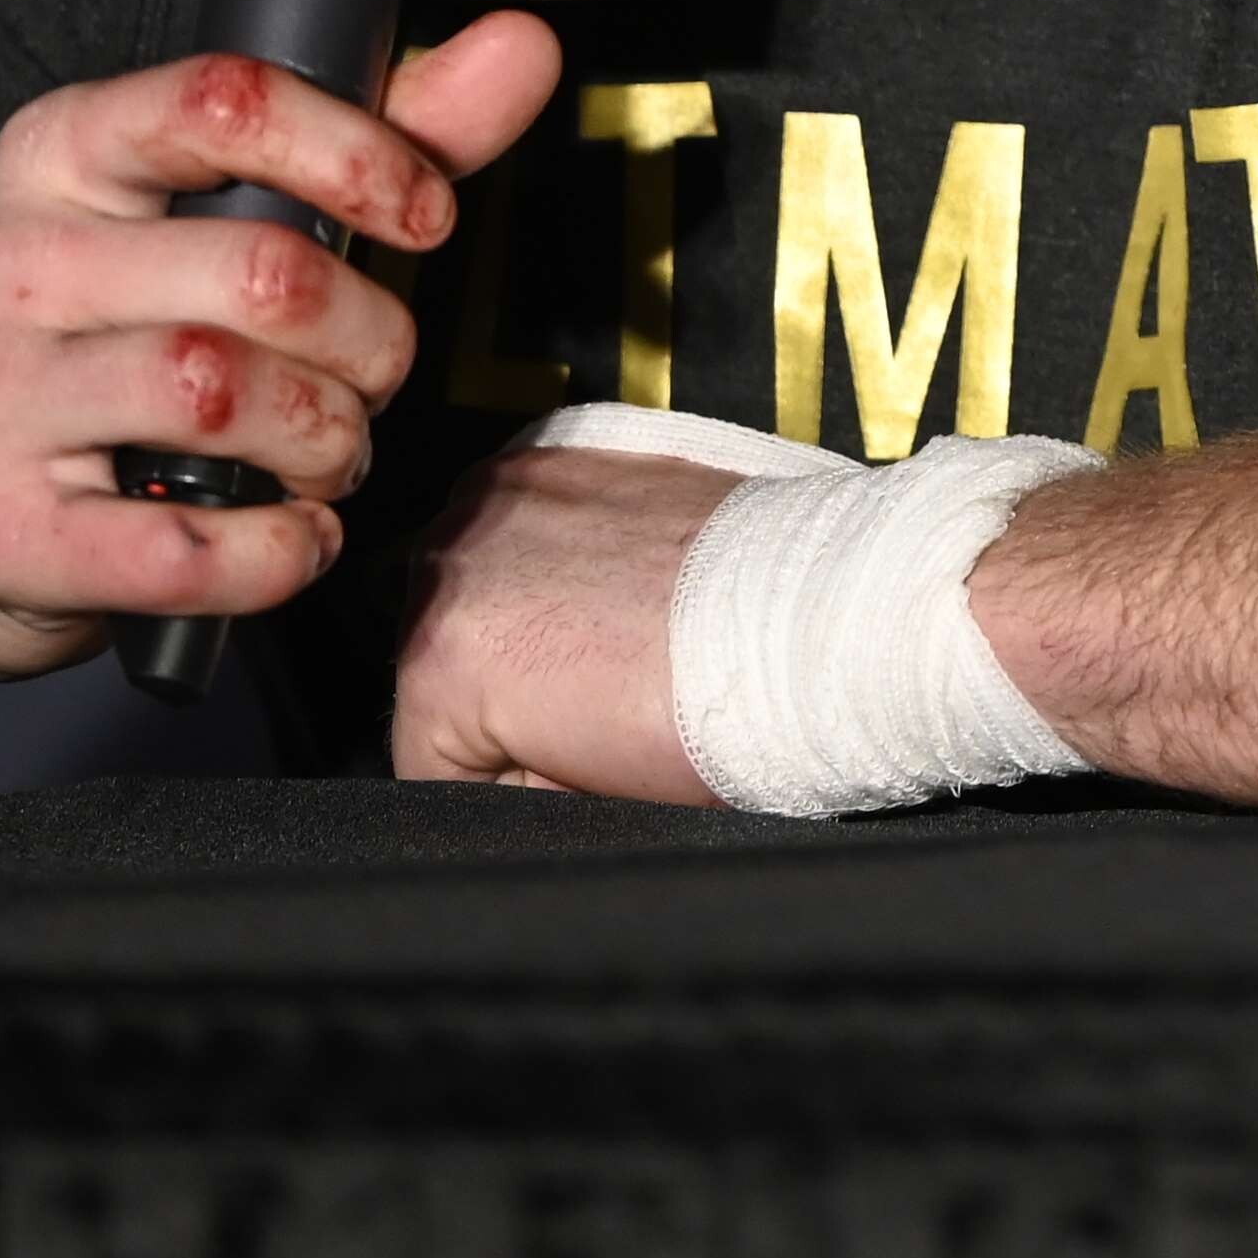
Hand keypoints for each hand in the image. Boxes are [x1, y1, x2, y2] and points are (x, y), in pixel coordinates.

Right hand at [0, 13, 561, 682]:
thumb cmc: (87, 351)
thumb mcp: (197, 222)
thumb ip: (366, 143)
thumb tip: (515, 50)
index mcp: (63, 156)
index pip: (223, 103)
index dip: (359, 155)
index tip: (421, 213)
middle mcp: (12, 262)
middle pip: (262, 273)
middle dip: (369, 342)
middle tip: (365, 380)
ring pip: (226, 395)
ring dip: (327, 441)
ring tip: (321, 454)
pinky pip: (187, 546)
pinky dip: (277, 552)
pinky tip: (282, 536)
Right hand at [388, 441, 732, 796]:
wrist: (825, 617)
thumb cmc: (726, 714)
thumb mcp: (592, 806)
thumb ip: (514, 793)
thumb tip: (507, 786)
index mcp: (440, 660)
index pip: (432, 764)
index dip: (509, 789)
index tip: (573, 776)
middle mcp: (450, 560)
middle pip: (445, 667)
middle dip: (510, 701)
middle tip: (602, 713)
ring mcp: (503, 492)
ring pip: (477, 591)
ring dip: (524, 620)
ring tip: (617, 644)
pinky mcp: (560, 452)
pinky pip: (523, 522)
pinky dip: (557, 552)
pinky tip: (621, 583)